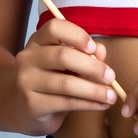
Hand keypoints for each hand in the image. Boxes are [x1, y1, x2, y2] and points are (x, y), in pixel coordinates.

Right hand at [15, 19, 117, 135]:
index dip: (77, 35)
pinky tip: (101, 104)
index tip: (94, 48)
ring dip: (94, 90)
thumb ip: (86, 54)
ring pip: (66, 84)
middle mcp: (27, 58)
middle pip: (63, 56)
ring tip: (111, 95)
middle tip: (111, 77)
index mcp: (37, 41)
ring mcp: (26, 81)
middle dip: (92, 67)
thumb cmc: (53, 80)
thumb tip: (101, 51)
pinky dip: (88, 104)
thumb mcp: (70, 64)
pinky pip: (66, 103)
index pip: (55, 28)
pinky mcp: (32, 104)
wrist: (28, 109)